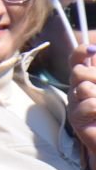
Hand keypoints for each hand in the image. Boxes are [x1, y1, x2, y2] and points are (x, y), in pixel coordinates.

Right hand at [71, 53, 95, 168]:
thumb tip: (95, 49)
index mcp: (88, 76)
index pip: (77, 58)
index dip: (82, 52)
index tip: (93, 51)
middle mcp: (79, 87)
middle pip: (77, 72)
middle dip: (95, 76)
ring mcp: (75, 103)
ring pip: (83, 88)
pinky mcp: (76, 120)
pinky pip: (89, 105)